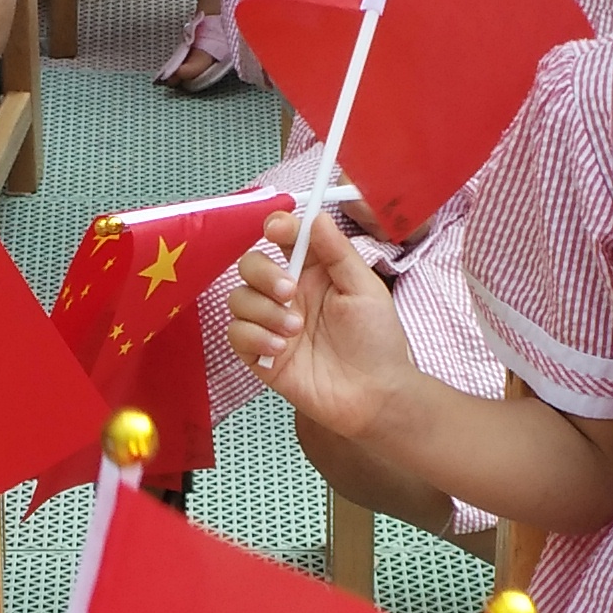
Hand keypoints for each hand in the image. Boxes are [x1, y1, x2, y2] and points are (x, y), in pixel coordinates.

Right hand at [225, 207, 417, 437]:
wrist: (373, 395)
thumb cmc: (376, 341)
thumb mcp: (365, 289)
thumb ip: (338, 252)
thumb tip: (316, 216)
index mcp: (314, 271)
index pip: (283, 238)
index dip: (276, 227)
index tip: (277, 230)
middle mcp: (288, 293)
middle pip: (250, 265)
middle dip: (263, 273)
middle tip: (289, 292)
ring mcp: (271, 323)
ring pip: (238, 299)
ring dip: (263, 311)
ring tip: (295, 331)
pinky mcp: (260, 354)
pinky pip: (236, 334)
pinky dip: (254, 337)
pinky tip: (281, 349)